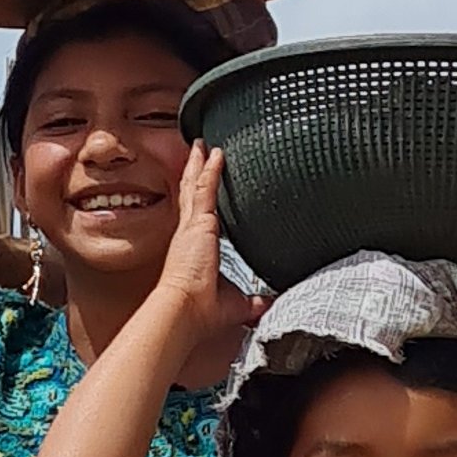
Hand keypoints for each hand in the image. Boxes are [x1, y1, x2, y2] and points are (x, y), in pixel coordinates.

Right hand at [148, 141, 247, 359]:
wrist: (187, 310)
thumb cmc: (202, 310)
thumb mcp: (237, 303)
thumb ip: (254, 300)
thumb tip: (269, 303)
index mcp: (195, 249)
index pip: (197, 216)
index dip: (199, 199)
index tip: (203, 184)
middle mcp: (190, 234)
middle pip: (191, 195)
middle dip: (194, 173)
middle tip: (198, 154)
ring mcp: (191, 227)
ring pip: (195, 186)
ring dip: (200, 165)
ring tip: (204, 147)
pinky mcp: (197, 223)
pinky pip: (203, 188)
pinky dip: (209, 170)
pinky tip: (215, 154)